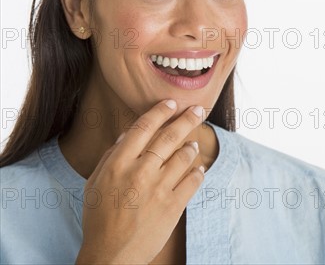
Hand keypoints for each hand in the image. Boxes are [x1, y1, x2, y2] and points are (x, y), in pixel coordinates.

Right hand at [75, 100, 205, 263]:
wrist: (111, 254)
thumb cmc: (100, 218)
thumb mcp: (95, 184)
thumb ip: (111, 157)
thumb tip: (126, 135)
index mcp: (118, 164)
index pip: (143, 127)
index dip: (160, 112)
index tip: (171, 103)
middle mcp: (140, 172)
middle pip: (169, 137)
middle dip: (187, 119)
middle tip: (198, 109)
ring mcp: (159, 188)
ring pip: (184, 156)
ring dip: (191, 146)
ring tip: (193, 142)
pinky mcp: (174, 205)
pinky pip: (193, 180)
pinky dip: (199, 171)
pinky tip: (199, 168)